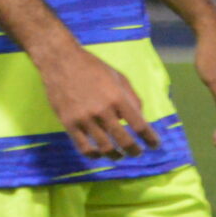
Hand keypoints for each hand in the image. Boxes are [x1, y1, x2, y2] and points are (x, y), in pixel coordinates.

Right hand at [33, 43, 160, 159]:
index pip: (139, 125)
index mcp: (117, 97)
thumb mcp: (118, 77)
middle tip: (138, 153)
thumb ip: (131, 98)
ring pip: (104, 148)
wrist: (61, 61)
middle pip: (124, 141)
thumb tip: (140, 118)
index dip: (150, 138)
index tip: (155, 144)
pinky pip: (84, 148)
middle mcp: (102, 110)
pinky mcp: (69, 124)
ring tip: (120, 155)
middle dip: (134, 151)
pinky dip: (95, 155)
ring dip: (116, 155)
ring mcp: (84, 119)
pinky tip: (99, 154)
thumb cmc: (92, 67)